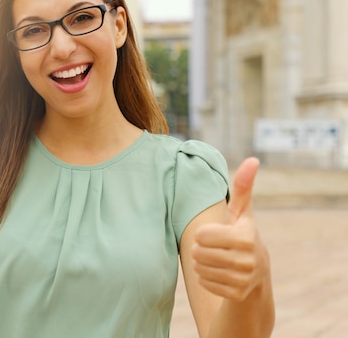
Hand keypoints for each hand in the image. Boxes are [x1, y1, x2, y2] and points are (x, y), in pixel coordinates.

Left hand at [191, 157, 270, 301]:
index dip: (203, 233)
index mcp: (246, 237)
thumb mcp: (242, 212)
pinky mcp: (236, 294)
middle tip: (213, 247)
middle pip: (198, 252)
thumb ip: (242, 187)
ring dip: (201, 262)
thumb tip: (253, 159)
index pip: (201, 235)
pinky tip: (217, 272)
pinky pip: (204, 282)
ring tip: (215, 258)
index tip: (214, 233)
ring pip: (199, 268)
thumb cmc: (242, 234)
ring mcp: (243, 280)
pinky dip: (205, 277)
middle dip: (200, 248)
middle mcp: (248, 261)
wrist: (256, 274)